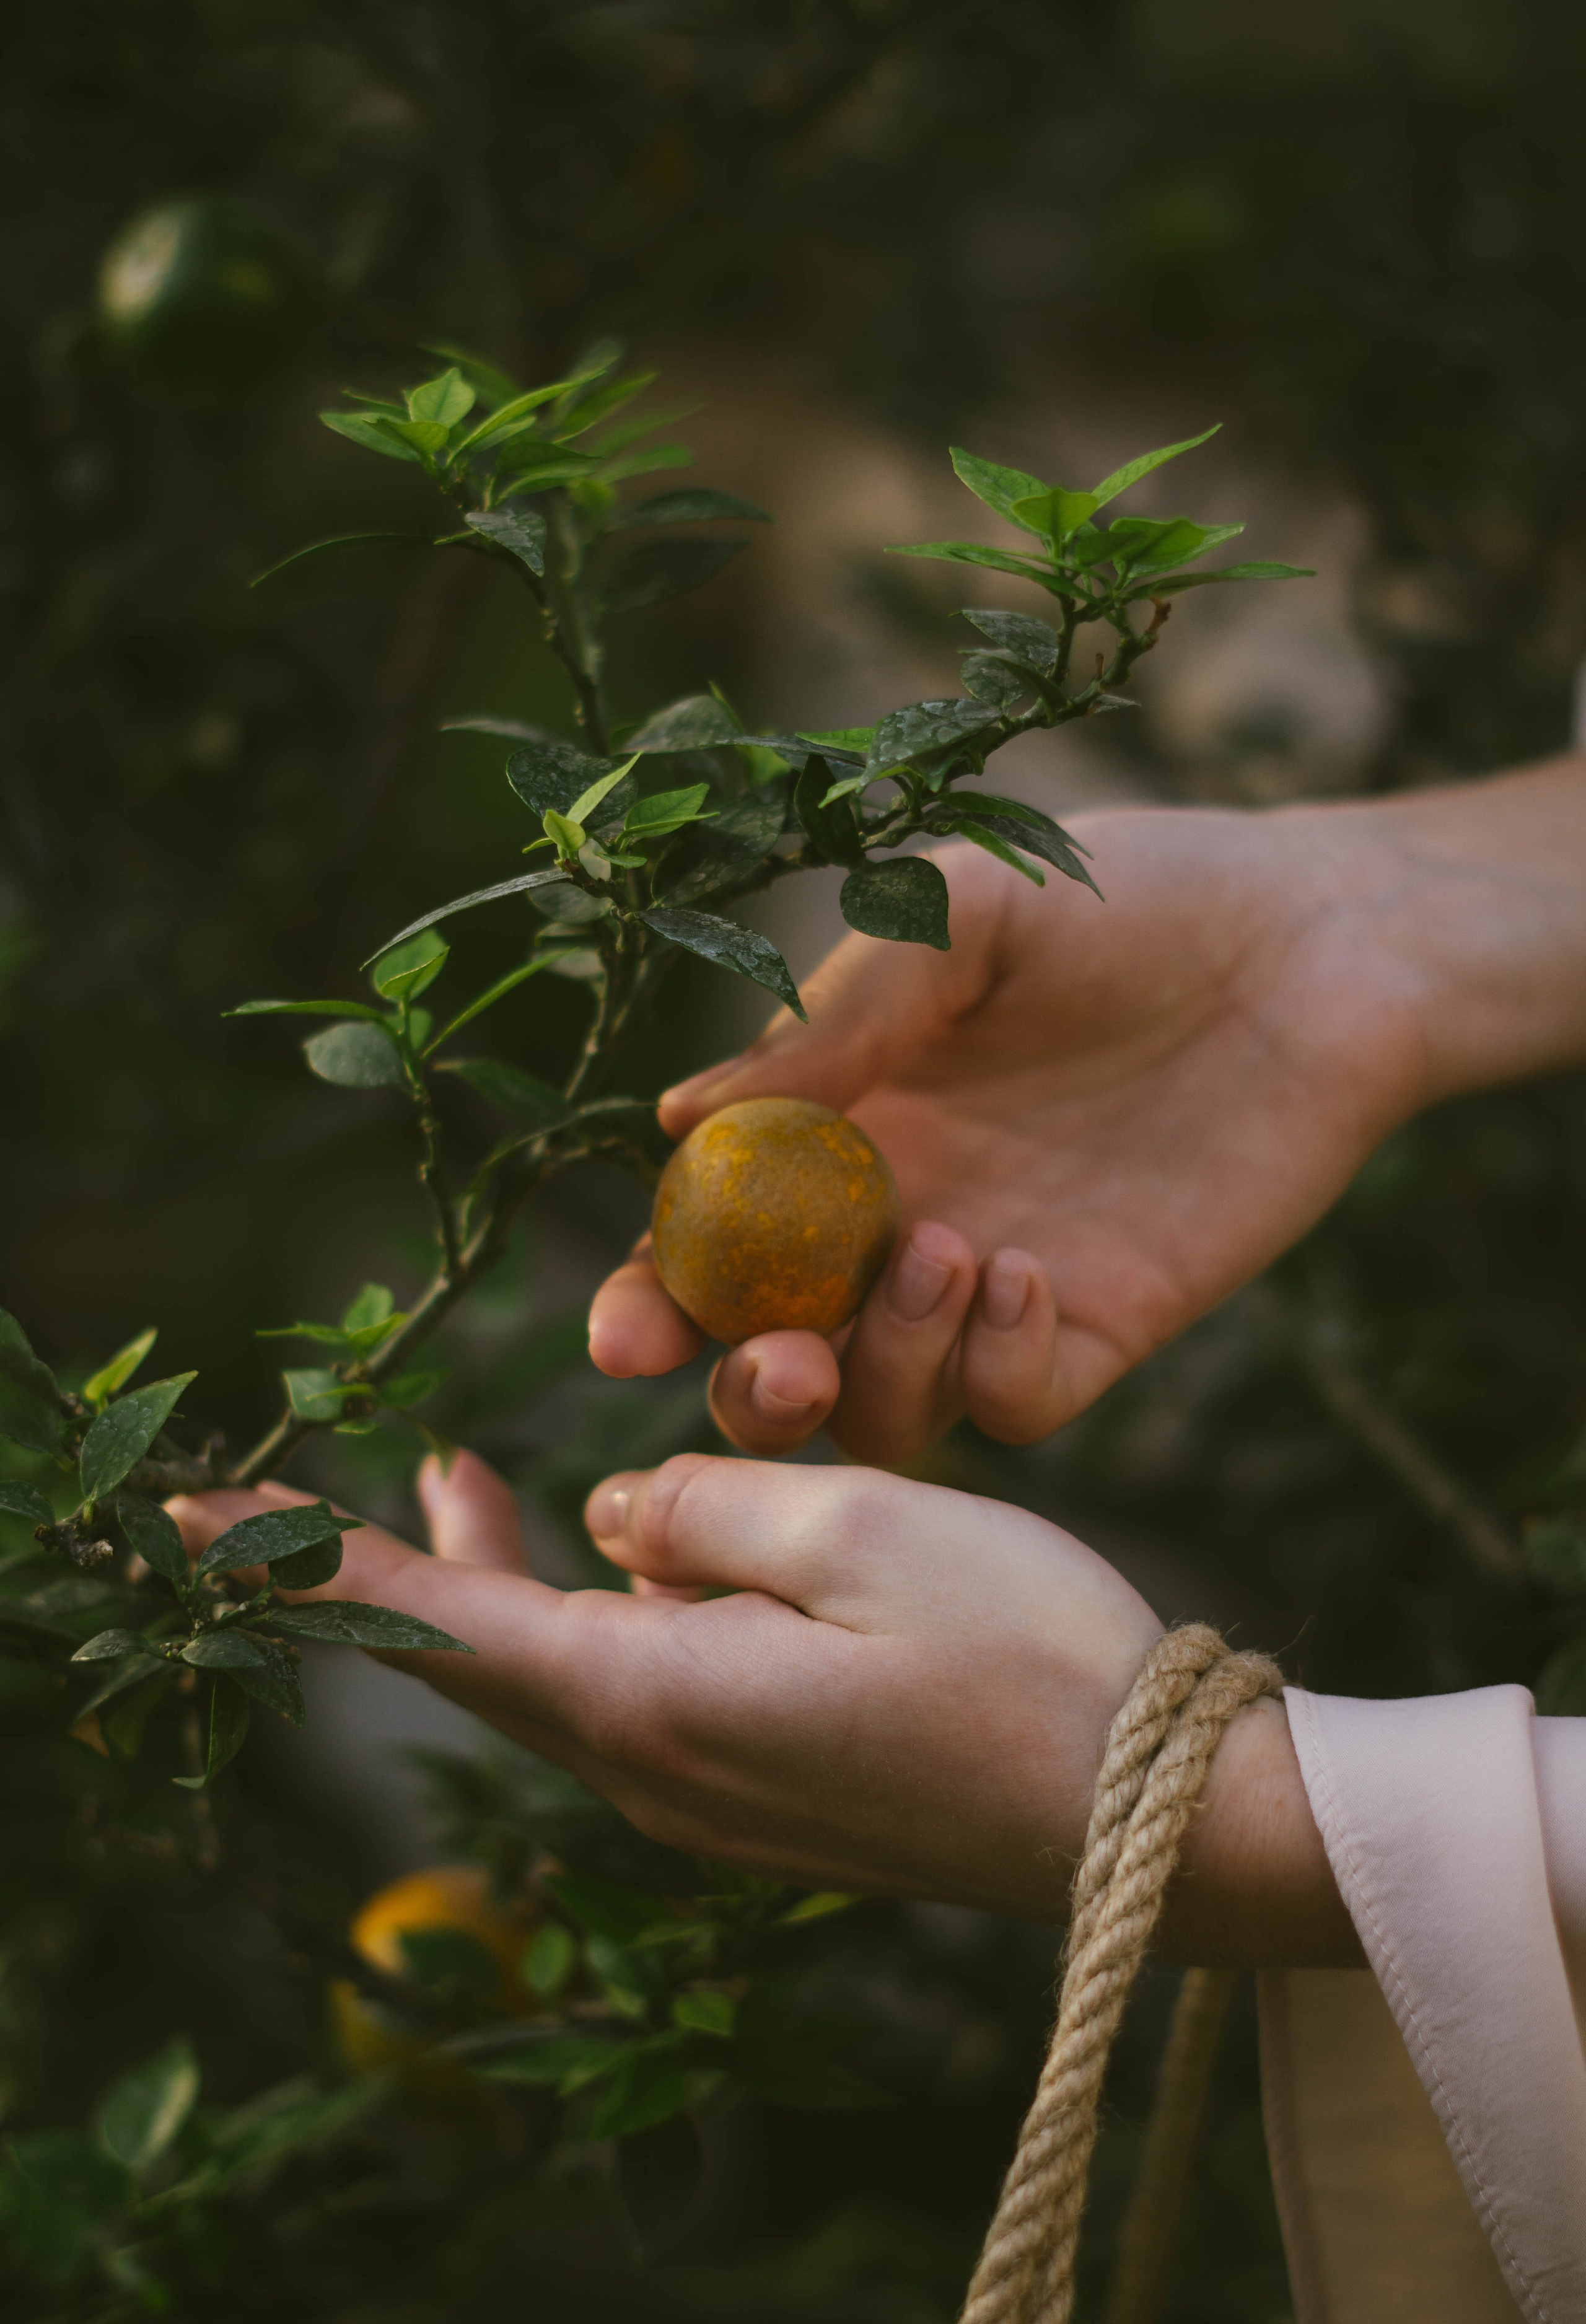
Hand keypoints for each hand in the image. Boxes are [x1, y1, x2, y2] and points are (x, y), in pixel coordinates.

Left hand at [168, 1452, 1353, 1965]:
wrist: (1153, 1832)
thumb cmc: (1021, 1659)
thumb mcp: (858, 1525)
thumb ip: (704, 1508)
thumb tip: (614, 1522)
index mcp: (651, 1698)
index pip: (434, 1624)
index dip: (309, 1563)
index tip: (185, 1527)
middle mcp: (657, 1769)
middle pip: (488, 1653)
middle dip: (417, 1560)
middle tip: (387, 1465)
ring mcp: (717, 1799)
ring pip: (567, 1671)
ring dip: (515, 1580)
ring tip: (477, 1491)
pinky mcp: (774, 1800)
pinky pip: (643, 1696)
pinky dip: (608, 1617)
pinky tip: (640, 1563)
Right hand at [590, 809, 1433, 1461]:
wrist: (1315, 942)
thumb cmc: (1127, 898)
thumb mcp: (957, 919)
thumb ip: (831, 1022)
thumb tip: (676, 1120)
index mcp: (835, 1133)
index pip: (708, 1249)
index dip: (654, 1300)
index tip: (627, 1334)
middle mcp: (894, 1225)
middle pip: (775, 1367)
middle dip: (748, 1392)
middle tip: (774, 1361)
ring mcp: (993, 1287)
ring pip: (884, 1412)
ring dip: (881, 1367)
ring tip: (943, 1248)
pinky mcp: (1098, 1327)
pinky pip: (1013, 1411)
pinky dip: (994, 1371)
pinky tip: (1027, 1273)